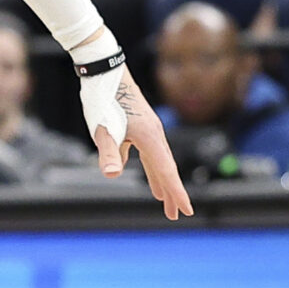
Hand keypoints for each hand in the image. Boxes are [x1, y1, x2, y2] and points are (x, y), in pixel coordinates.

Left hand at [84, 66, 192, 219]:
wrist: (104, 71)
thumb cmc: (103, 99)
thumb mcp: (102, 129)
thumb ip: (109, 152)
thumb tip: (112, 174)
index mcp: (149, 137)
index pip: (166, 170)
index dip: (175, 192)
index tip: (186, 211)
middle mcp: (154, 134)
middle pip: (166, 169)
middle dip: (171, 193)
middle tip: (176, 215)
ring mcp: (148, 130)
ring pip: (157, 161)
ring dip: (161, 181)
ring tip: (163, 200)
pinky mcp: (139, 126)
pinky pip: (147, 153)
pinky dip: (149, 168)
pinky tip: (142, 175)